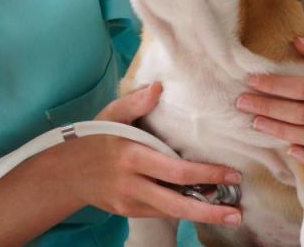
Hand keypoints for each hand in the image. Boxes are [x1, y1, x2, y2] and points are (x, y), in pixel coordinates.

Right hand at [59, 82, 243, 226]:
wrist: (66, 172)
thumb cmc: (95, 137)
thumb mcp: (111, 114)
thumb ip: (136, 101)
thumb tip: (159, 87)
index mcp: (132, 156)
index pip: (176, 171)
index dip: (206, 175)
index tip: (231, 174)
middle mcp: (132, 183)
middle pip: (176, 202)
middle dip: (210, 210)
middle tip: (237, 212)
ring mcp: (129, 200)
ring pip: (170, 212)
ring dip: (201, 216)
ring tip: (229, 215)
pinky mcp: (128, 211)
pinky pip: (159, 212)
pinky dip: (182, 211)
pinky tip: (202, 208)